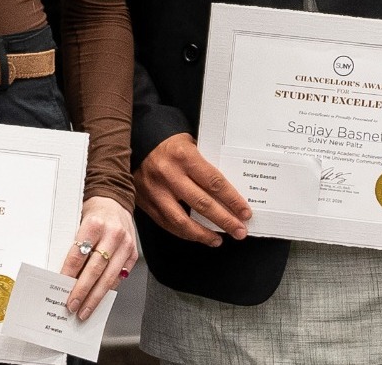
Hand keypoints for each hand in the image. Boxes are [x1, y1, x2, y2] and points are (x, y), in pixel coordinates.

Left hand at [57, 197, 138, 320]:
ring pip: (109, 276)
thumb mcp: (79, 222)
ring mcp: (126, 243)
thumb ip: (75, 246)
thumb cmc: (93, 213)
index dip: (69, 274)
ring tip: (86, 309)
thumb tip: (64, 276)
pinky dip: (110, 288)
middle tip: (73, 306)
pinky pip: (121, 275)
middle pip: (95, 269)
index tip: (61, 287)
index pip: (78, 255)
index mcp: (94, 224)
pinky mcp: (133, 251)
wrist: (114, 201)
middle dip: (83, 291)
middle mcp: (113, 234)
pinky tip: (100, 298)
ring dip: (96, 296)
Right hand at [134, 133, 249, 246]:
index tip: (245, 213)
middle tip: (239, 231)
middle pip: (202, 204)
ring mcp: (155, 191)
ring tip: (218, 240)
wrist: (137, 142)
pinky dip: (183, 233)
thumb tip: (228, 191)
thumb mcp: (191, 144)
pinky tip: (196, 235)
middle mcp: (169, 174)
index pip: (214, 182)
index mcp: (184, 156)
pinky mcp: (145, 202)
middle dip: (224, 220)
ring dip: (203, 234)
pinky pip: (166, 224)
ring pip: (182, 221)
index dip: (232, 200)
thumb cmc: (169, 143)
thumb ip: (205, 165)